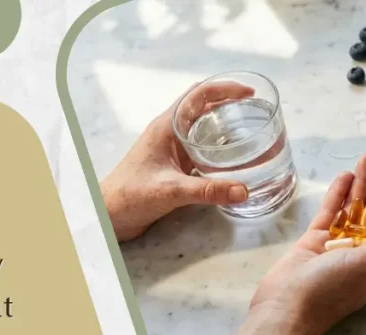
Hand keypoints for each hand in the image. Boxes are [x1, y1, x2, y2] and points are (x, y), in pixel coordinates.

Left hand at [101, 82, 252, 241]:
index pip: (198, 95)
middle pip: (203, 109)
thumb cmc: (130, 195)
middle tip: (256, 113)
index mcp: (166, 126)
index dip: (225, 88)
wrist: (109, 215)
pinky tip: (232, 161)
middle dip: (229, 106)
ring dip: (224, 128)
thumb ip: (207, 190)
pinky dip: (217, 151)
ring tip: (250, 133)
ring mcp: (171, 150)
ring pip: (202, 130)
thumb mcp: (171, 191)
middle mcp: (169, 133)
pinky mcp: (173, 167)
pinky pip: (199, 151)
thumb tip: (242, 190)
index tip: (250, 92)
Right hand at [250, 148, 365, 334]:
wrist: (287, 306)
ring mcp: (337, 244)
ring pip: (353, 206)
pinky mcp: (314, 241)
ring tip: (365, 156)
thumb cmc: (331, 289)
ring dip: (361, 182)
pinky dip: (337, 195)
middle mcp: (362, 249)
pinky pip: (330, 213)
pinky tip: (344, 176)